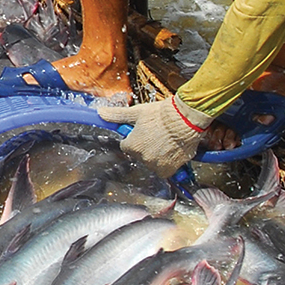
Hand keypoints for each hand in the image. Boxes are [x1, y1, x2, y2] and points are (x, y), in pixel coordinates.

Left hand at [97, 94, 212, 176]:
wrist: (184, 119)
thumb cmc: (160, 114)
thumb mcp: (136, 112)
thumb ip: (117, 115)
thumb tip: (100, 113)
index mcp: (131, 146)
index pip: (126, 146)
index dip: (134, 138)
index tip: (143, 132)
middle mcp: (142, 158)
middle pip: (139, 155)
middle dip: (145, 147)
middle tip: (156, 135)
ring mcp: (156, 165)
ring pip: (152, 163)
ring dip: (156, 156)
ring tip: (165, 142)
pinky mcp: (170, 169)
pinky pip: (164, 171)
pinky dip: (167, 164)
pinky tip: (171, 151)